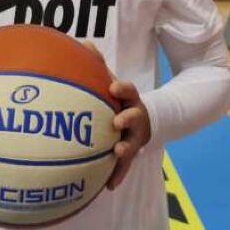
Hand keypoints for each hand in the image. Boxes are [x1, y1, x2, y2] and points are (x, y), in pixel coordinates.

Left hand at [83, 41, 151, 189]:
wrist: (145, 121)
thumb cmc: (118, 99)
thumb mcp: (111, 82)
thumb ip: (98, 65)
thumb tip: (84, 43)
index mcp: (129, 100)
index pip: (129, 91)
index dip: (123, 89)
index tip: (113, 87)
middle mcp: (135, 118)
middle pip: (135, 118)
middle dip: (127, 119)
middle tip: (116, 121)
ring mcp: (134, 138)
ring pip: (132, 144)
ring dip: (125, 148)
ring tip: (116, 152)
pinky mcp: (130, 156)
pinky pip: (124, 167)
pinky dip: (117, 175)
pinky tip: (109, 186)